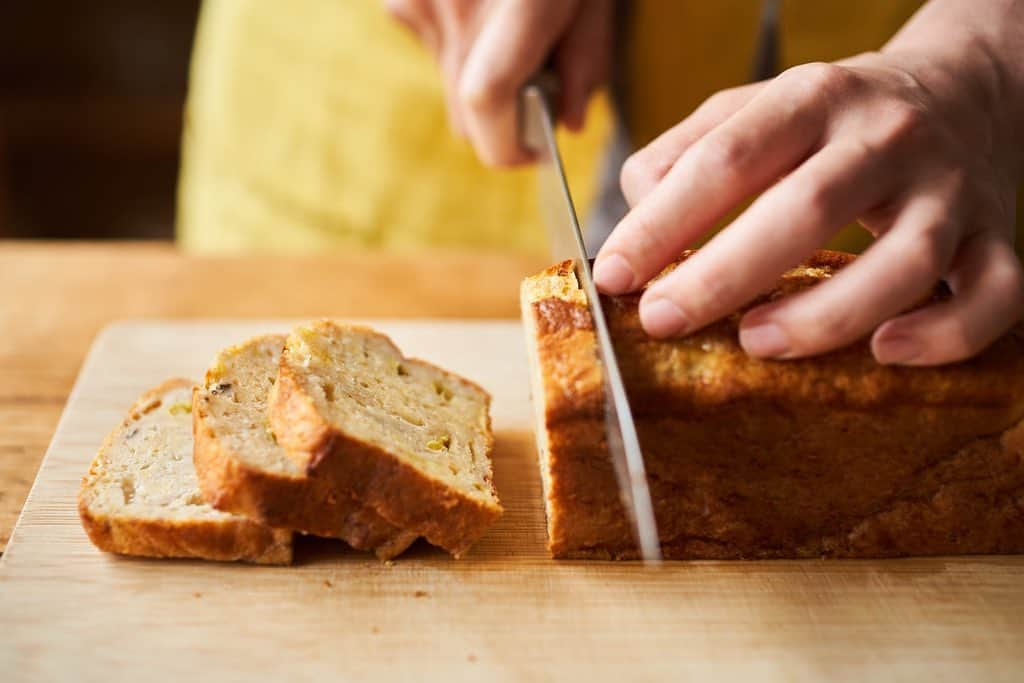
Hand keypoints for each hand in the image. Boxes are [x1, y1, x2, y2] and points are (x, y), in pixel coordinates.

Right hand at [385, 0, 612, 165]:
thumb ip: (587, 63)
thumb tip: (564, 125)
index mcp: (519, 1)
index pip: (488, 103)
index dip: (508, 146)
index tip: (533, 151)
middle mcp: (457, 3)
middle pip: (466, 110)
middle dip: (503, 119)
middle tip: (534, 87)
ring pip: (447, 82)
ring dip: (479, 77)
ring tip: (507, 27)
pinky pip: (429, 48)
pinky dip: (457, 44)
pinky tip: (479, 5)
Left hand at [594, 46, 1023, 365]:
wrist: (964, 89)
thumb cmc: (835, 118)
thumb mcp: (756, 108)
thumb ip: (686, 152)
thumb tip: (633, 221)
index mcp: (813, 99)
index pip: (726, 159)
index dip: (661, 223)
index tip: (614, 275)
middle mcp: (884, 138)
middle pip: (805, 208)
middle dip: (722, 274)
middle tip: (663, 321)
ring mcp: (949, 188)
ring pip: (904, 259)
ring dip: (826, 313)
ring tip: (758, 343)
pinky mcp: (996, 234)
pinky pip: (994, 293)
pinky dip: (946, 333)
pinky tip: (886, 352)